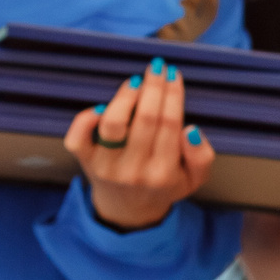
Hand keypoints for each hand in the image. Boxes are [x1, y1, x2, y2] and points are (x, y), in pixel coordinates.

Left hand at [66, 58, 214, 231]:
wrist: (129, 211)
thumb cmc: (164, 186)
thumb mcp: (194, 179)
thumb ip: (202, 156)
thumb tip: (191, 129)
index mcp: (163, 172)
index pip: (170, 125)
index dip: (173, 95)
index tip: (175, 75)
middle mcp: (134, 170)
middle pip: (146, 120)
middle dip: (154, 88)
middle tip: (158, 68)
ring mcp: (106, 166)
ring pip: (113, 124)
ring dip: (125, 97)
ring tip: (135, 82)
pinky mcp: (85, 161)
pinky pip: (77, 138)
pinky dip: (84, 119)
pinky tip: (100, 106)